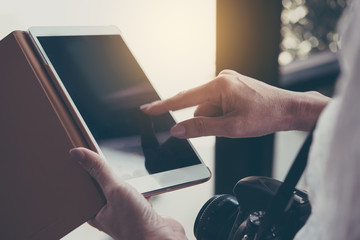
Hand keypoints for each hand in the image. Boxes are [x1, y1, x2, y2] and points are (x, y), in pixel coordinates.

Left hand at [69, 148, 186, 239]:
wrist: (162, 237)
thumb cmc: (135, 225)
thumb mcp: (114, 190)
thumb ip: (99, 170)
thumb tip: (79, 154)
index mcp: (95, 212)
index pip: (85, 189)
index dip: (84, 173)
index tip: (84, 157)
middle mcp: (109, 213)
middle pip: (105, 185)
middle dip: (111, 175)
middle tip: (111, 166)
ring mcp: (126, 211)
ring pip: (123, 188)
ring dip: (129, 181)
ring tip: (132, 177)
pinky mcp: (141, 209)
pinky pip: (139, 193)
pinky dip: (143, 188)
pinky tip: (145, 187)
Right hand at [141, 70, 329, 137]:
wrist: (289, 109)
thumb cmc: (266, 115)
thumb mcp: (231, 127)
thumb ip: (201, 128)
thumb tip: (178, 129)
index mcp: (219, 85)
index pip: (184, 98)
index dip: (164, 105)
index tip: (148, 108)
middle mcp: (222, 79)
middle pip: (199, 105)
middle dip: (206, 120)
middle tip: (226, 126)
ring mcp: (228, 81)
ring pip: (209, 106)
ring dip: (216, 119)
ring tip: (237, 122)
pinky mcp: (233, 86)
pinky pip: (217, 103)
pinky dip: (222, 114)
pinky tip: (237, 117)